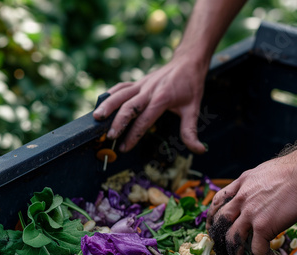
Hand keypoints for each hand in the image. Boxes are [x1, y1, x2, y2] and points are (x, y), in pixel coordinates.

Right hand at [92, 55, 208, 153]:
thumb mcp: (193, 109)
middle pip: (129, 106)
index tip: (125, 147)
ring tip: (96, 117)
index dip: (133, 134)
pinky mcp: (138, 82)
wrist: (188, 62)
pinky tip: (100, 103)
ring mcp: (142, 84)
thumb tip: (200, 150)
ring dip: (107, 105)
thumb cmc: (191, 86)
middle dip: (118, 122)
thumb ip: (191, 131)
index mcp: (162, 98)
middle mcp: (149, 90)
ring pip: (121, 94)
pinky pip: (121, 87)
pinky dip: (110, 94)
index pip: (145, 119)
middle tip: (110, 137)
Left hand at [206, 153, 296, 254]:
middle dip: (218, 239)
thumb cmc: (291, 170)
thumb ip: (253, 184)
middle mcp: (241, 199)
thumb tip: (256, 193)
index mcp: (241, 184)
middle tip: (223, 250)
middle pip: (220, 223)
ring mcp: (250, 213)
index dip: (213, 216)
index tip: (214, 227)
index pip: (218, 201)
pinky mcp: (263, 225)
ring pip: (233, 239)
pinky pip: (258, 249)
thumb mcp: (261, 172)